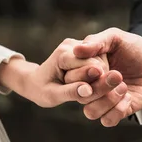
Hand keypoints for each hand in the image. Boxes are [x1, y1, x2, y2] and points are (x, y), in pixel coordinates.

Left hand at [0, 38, 122, 107]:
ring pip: (101, 62)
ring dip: (102, 79)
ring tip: (99, 92)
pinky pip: (99, 63)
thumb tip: (88, 91)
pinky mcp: (85, 53)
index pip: (89, 65)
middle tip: (105, 94)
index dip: (98, 80)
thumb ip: (70, 92)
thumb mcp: (52, 96)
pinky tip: (99, 87)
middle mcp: (72, 46)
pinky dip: (100, 77)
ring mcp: (79, 47)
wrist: (35, 82)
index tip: (107, 92)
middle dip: (101, 81)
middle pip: (97, 63)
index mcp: (62, 54)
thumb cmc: (41, 90)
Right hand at [68, 28, 141, 126]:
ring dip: (108, 101)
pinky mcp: (116, 111)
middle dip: (99, 87)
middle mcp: (89, 87)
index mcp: (84, 69)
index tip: (99, 67)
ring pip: (91, 112)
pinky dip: (118, 111)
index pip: (70, 78)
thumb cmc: (133, 48)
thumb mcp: (116, 38)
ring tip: (124, 86)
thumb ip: (97, 41)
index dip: (82, 75)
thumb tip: (77, 49)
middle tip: (117, 74)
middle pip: (80, 96)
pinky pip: (107, 121)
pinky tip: (128, 97)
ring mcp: (102, 101)